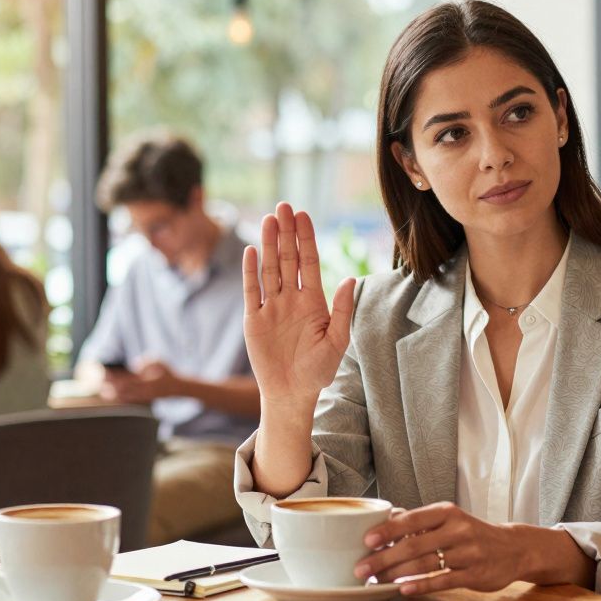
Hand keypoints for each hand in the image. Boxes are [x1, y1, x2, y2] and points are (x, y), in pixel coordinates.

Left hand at [99, 360, 179, 402]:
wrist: (177, 388)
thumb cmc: (166, 372)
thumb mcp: (159, 361)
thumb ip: (147, 361)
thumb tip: (136, 365)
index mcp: (147, 379)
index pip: (128, 379)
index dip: (117, 378)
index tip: (107, 375)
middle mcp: (145, 389)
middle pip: (126, 389)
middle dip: (113, 387)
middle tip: (101, 385)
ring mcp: (145, 396)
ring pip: (127, 397)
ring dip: (115, 395)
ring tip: (104, 394)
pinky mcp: (144, 400)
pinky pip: (131, 400)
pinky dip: (122, 399)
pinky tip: (114, 398)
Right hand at [243, 202, 355, 407]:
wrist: (291, 394)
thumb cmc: (318, 371)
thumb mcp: (337, 341)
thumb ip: (342, 310)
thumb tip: (349, 279)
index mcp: (313, 301)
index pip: (309, 262)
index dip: (306, 238)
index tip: (303, 215)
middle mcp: (291, 299)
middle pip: (288, 259)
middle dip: (286, 233)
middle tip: (284, 206)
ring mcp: (271, 307)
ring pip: (270, 268)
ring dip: (269, 244)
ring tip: (269, 219)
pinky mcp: (253, 319)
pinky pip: (251, 290)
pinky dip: (250, 271)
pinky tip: (252, 251)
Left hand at [352, 502, 530, 595]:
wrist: (512, 548)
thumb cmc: (472, 533)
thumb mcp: (449, 519)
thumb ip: (419, 521)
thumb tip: (383, 521)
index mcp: (447, 512)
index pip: (412, 519)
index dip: (387, 530)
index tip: (366, 540)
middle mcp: (457, 529)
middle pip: (414, 544)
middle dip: (384, 558)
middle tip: (362, 568)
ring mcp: (468, 552)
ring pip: (425, 564)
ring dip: (397, 574)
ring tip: (376, 581)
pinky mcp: (475, 574)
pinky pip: (443, 580)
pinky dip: (422, 585)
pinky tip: (404, 589)